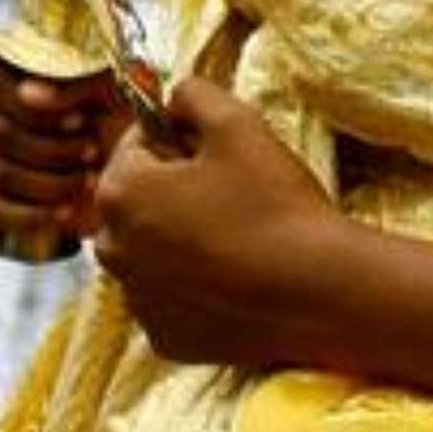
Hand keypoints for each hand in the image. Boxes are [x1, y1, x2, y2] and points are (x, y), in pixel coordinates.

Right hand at [0, 62, 129, 247]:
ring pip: (2, 174)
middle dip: (54, 148)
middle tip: (93, 151)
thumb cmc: (111, 117)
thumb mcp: (103, 89)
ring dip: (52, 182)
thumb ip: (76, 79)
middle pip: (0, 134)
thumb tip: (32, 91)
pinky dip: (33, 215)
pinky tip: (67, 210)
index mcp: (5, 85)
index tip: (81, 119)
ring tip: (90, 180)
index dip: (37, 107)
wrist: (124, 170)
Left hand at [93, 77, 343, 367]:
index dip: (175, 138)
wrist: (319, 293)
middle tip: (227, 189)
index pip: (135, 145)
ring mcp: (138, 301)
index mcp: (120, 194)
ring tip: (235, 233)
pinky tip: (234, 275)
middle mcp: (113, 251)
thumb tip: (173, 98)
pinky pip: (170, 296)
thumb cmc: (273, 202)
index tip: (214, 149)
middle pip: (136, 200)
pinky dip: (193, 284)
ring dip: (178, 236)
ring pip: (151, 249)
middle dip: (170, 188)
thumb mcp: (236, 122)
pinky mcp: (167, 339)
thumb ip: (193, 92)